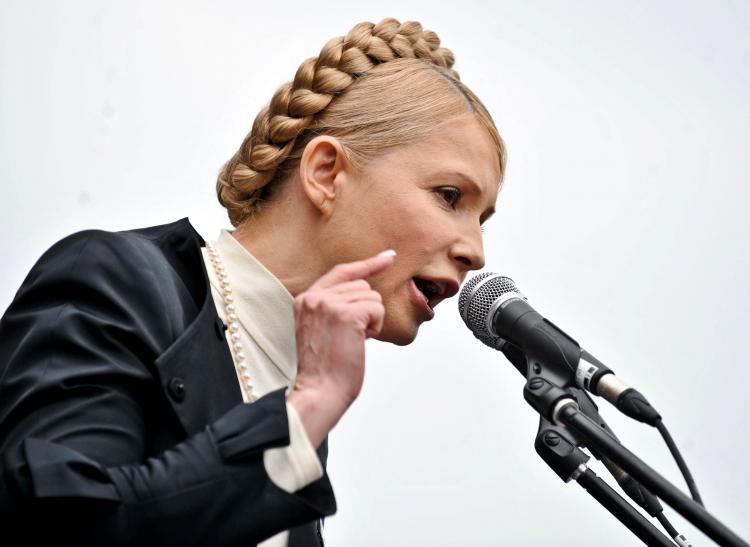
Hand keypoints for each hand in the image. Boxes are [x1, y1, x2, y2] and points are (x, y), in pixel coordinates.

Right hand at [287, 249, 395, 446]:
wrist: (320, 390)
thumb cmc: (325, 368)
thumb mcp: (322, 328)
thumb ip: (335, 306)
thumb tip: (367, 292)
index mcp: (306, 299)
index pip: (341, 272)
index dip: (367, 264)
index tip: (388, 257)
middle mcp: (315, 297)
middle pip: (362, 286)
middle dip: (367, 311)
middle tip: (351, 336)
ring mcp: (329, 304)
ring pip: (372, 298)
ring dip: (372, 320)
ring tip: (352, 341)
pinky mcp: (346, 314)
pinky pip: (377, 309)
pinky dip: (376, 326)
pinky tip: (361, 341)